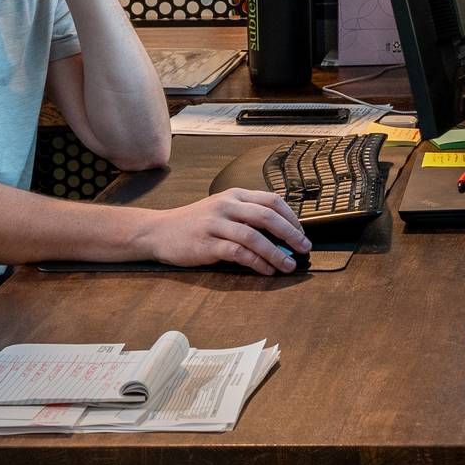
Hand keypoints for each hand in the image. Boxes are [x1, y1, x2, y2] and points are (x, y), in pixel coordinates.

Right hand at [139, 188, 312, 273]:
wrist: (159, 231)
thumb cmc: (197, 223)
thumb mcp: (223, 210)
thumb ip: (248, 216)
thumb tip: (283, 236)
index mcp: (235, 195)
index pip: (272, 200)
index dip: (291, 217)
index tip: (302, 233)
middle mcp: (227, 205)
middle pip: (268, 216)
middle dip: (291, 234)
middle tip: (304, 248)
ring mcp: (216, 224)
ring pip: (255, 236)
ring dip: (276, 252)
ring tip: (289, 264)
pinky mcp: (207, 244)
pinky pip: (238, 253)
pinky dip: (257, 262)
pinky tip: (267, 270)